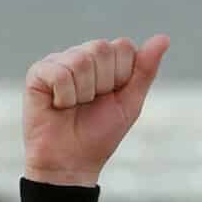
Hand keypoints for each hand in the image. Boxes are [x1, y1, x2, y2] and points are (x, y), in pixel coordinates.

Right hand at [22, 34, 170, 187]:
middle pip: (102, 49)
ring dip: (83, 93)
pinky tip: (58, 106)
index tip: (111, 97)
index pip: (123, 46)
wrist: (72, 163)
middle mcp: (80, 55)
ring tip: (73, 107)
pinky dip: (64, 98)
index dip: (122, 77)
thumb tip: (164, 38)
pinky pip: (60, 74)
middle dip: (103, 84)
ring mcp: (58, 62)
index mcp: (104, 60)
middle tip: (90, 104)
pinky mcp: (37, 73)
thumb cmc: (99, 135)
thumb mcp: (130, 103)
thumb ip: (145, 70)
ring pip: (81, 60)